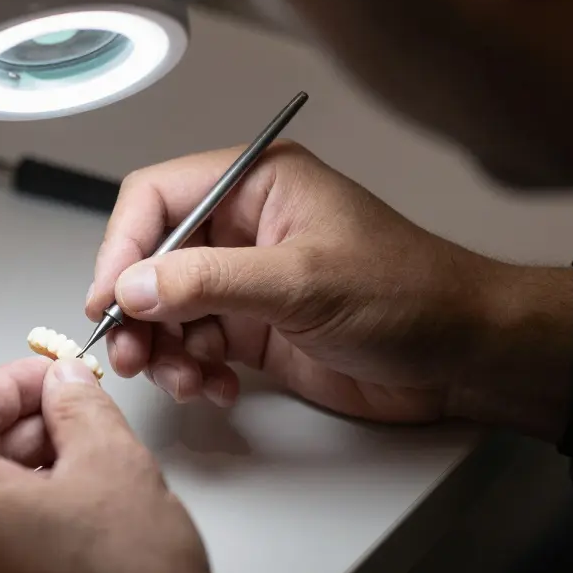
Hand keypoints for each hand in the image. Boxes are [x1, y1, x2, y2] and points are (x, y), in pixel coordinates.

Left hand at [0, 357, 218, 572]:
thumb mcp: (115, 468)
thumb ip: (79, 407)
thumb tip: (63, 384)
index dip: (15, 381)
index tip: (51, 376)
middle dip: (20, 429)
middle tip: (75, 418)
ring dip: (20, 477)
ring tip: (82, 475)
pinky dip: (13, 527)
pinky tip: (68, 526)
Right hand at [88, 141, 572, 438]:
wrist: (464, 357)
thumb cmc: (411, 294)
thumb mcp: (303, 280)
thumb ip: (210, 281)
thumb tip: (133, 286)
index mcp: (254, 186)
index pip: (155, 198)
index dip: (122, 246)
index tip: (109, 298)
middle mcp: (241, 229)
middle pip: (149, 259)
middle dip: (136, 310)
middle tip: (129, 352)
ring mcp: (243, 281)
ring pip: (164, 309)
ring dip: (162, 349)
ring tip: (184, 377)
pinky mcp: (250, 328)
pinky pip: (192, 345)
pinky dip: (191, 371)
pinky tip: (216, 386)